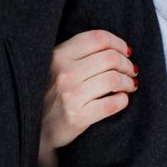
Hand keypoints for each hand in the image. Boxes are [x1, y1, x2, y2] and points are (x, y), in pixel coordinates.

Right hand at [37, 29, 136, 166]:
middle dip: (127, 65)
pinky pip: (112, 104)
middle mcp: (64, 73)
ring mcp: (70, 95)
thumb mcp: (56, 65)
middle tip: (131, 71)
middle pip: (110, 58)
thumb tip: (118, 49)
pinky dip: (123, 100)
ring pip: (114, 80)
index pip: (98, 38)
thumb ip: (79, 53)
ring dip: (128, 82)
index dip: (119, 43)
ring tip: (129, 86)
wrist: (36, 128)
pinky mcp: (77, 117)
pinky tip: (122, 100)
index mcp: (59, 55)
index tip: (126, 52)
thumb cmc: (51, 93)